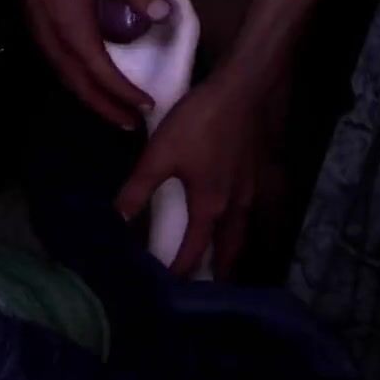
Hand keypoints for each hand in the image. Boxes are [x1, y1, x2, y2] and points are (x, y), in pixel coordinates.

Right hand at [6, 0, 171, 126]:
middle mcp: (55, 42)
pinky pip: (61, 70)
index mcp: (73, 30)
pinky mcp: (40, 33)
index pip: (101, 73)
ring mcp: (44, 39)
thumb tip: (165, 15)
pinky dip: (79, 84)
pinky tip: (90, 83)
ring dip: (92, 100)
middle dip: (106, 108)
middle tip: (130, 124)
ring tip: (114, 112)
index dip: (124, 92)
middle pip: (81, 87)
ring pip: (68, 81)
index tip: (146, 104)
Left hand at [114, 71, 266, 277]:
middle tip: (209, 290)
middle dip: (219, 272)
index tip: (170, 287)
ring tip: (226, 265)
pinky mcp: (263, 172)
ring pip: (246, 231)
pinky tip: (242, 220)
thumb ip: (136, 190)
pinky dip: (247, 225)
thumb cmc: (199, 122)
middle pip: (230, 249)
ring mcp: (256, 189)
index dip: (181, 269)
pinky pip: (258, 210)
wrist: (243, 89)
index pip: (195, 250)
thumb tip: (116, 221)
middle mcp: (238, 205)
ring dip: (235, 251)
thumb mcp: (158, 156)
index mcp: (211, 206)